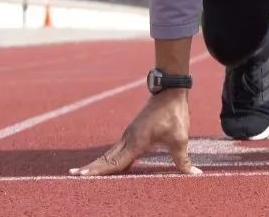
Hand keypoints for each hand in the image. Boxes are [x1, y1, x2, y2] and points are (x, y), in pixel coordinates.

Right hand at [69, 89, 199, 175]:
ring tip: (84, 173)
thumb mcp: (180, 139)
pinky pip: (117, 149)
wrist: (170, 91)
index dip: (99, 170)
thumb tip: (194, 175)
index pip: (114, 162)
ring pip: (111, 153)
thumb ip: (183, 160)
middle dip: (91, 168)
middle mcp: (128, 139)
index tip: (81, 176)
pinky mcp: (134, 133)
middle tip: (74, 176)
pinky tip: (108, 165)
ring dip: (98, 163)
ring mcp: (129, 135)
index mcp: (136, 142)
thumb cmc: (173, 114)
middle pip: (107, 158)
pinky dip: (109, 158)